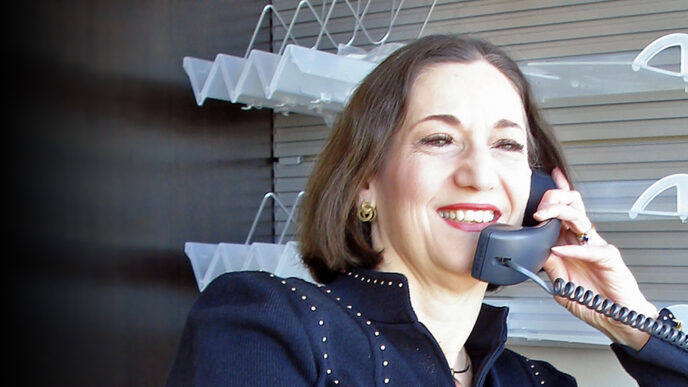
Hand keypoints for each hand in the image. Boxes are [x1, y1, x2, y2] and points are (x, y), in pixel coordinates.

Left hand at [533, 167, 656, 350]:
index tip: (548, 177)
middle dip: (554, 199)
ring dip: (559, 214)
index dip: (557, 194)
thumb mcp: (559, 282)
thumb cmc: (592, 300)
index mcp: (571, 242)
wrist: (616, 318)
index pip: (564, 210)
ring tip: (543, 217)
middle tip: (539, 208)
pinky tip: (559, 250)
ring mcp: (597, 246)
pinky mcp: (608, 258)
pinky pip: (589, 248)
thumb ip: (548, 264)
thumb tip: (531, 249)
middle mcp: (584, 240)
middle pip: (572, 206)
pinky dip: (572, 249)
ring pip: (580, 219)